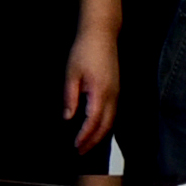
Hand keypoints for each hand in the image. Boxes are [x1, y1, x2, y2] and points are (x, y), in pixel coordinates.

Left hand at [62, 23, 118, 154]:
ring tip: (87, 143)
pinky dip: (106, 124)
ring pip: (112, 120)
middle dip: (93, 141)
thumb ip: (70, 98)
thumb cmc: (85, 50)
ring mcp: (117, 91)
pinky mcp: (117, 88)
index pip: (93, 121)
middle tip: (80, 151)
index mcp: (100, 91)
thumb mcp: (71, 74)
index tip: (75, 145)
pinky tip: (97, 126)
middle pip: (106, 125)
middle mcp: (112, 94)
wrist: (101, 33)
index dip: (85, 136)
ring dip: (100, 134)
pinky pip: (113, 112)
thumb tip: (68, 117)